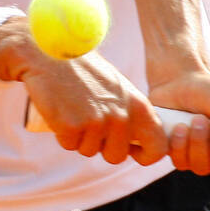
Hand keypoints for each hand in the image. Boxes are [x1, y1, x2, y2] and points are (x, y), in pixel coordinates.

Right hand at [18, 50, 168, 165]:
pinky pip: (69, 145)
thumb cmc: (84, 70)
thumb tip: (137, 141)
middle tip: (89, 122)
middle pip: (116, 156)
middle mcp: (121, 117)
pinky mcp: (72, 127)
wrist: (51, 53)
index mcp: (139, 106)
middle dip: (102, 146)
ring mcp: (97, 123)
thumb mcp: (118, 88)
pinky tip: (61, 110)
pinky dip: (62, 134)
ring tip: (74, 109)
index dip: (146, 156)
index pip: (158, 146)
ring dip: (80, 138)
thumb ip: (130, 113)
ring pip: (89, 151)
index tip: (132, 151)